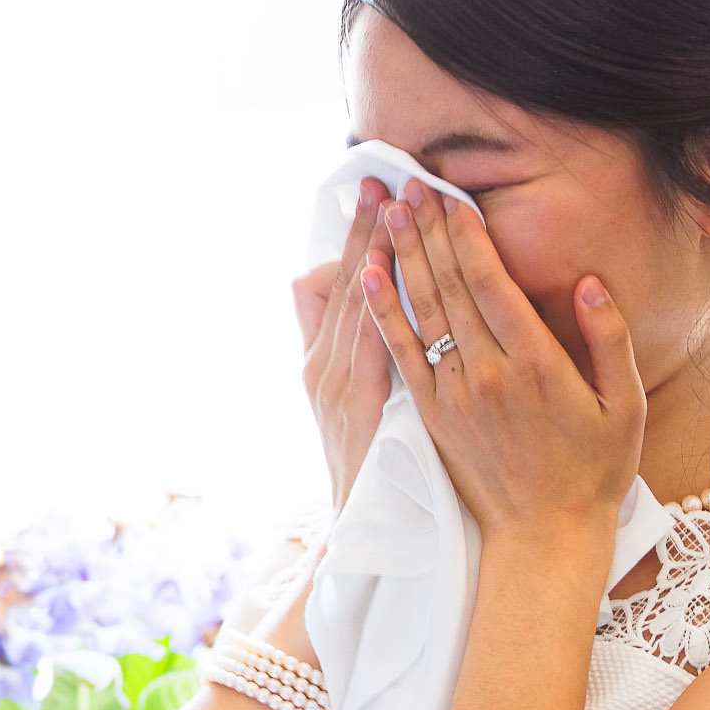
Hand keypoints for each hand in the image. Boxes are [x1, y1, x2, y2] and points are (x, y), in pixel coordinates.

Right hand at [295, 176, 397, 511]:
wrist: (357, 532)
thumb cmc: (361, 469)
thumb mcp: (337, 406)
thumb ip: (336, 352)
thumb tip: (324, 292)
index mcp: (318, 364)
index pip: (338, 286)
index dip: (355, 238)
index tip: (374, 191)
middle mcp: (320, 368)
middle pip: (343, 285)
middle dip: (364, 230)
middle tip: (385, 177)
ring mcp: (335, 387)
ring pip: (353, 306)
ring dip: (371, 253)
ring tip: (391, 205)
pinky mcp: (357, 408)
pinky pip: (367, 346)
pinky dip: (374, 307)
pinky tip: (383, 272)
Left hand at [359, 178, 644, 540]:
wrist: (545, 535)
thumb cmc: (595, 469)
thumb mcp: (627, 406)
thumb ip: (610, 340)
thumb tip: (590, 282)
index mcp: (537, 363)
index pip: (490, 281)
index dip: (466, 232)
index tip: (451, 193)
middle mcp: (488, 373)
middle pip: (449, 285)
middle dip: (429, 229)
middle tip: (411, 181)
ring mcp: (454, 394)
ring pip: (421, 312)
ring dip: (402, 256)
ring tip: (388, 211)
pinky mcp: (431, 415)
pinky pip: (400, 354)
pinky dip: (381, 312)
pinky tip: (366, 275)